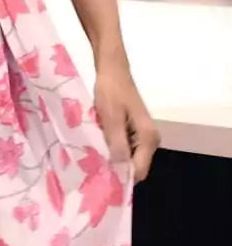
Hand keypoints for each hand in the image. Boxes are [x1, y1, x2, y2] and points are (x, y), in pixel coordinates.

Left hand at [94, 55, 159, 182]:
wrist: (112, 68)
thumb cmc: (111, 90)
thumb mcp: (111, 117)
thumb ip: (117, 144)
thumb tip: (120, 170)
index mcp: (148, 138)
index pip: (138, 170)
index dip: (121, 176)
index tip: (102, 176)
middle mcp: (151, 140)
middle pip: (134, 165)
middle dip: (116, 165)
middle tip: (95, 162)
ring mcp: (144, 135)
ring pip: (129, 156)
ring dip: (114, 154)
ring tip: (95, 151)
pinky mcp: (136, 129)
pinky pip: (126, 146)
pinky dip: (114, 145)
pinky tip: (101, 139)